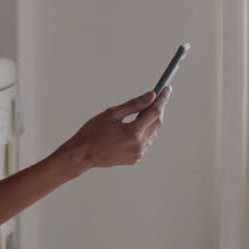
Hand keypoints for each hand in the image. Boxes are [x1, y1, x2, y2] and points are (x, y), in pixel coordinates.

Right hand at [55, 87, 170, 174]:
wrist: (82, 155)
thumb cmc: (93, 132)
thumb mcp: (112, 114)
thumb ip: (134, 104)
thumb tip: (152, 95)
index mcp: (133, 132)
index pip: (155, 112)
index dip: (162, 99)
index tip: (166, 88)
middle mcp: (139, 145)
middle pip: (157, 123)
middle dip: (158, 109)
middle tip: (157, 97)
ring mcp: (138, 154)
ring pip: (153, 133)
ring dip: (151, 121)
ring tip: (143, 112)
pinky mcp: (135, 159)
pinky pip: (146, 143)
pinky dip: (145, 133)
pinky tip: (136, 127)